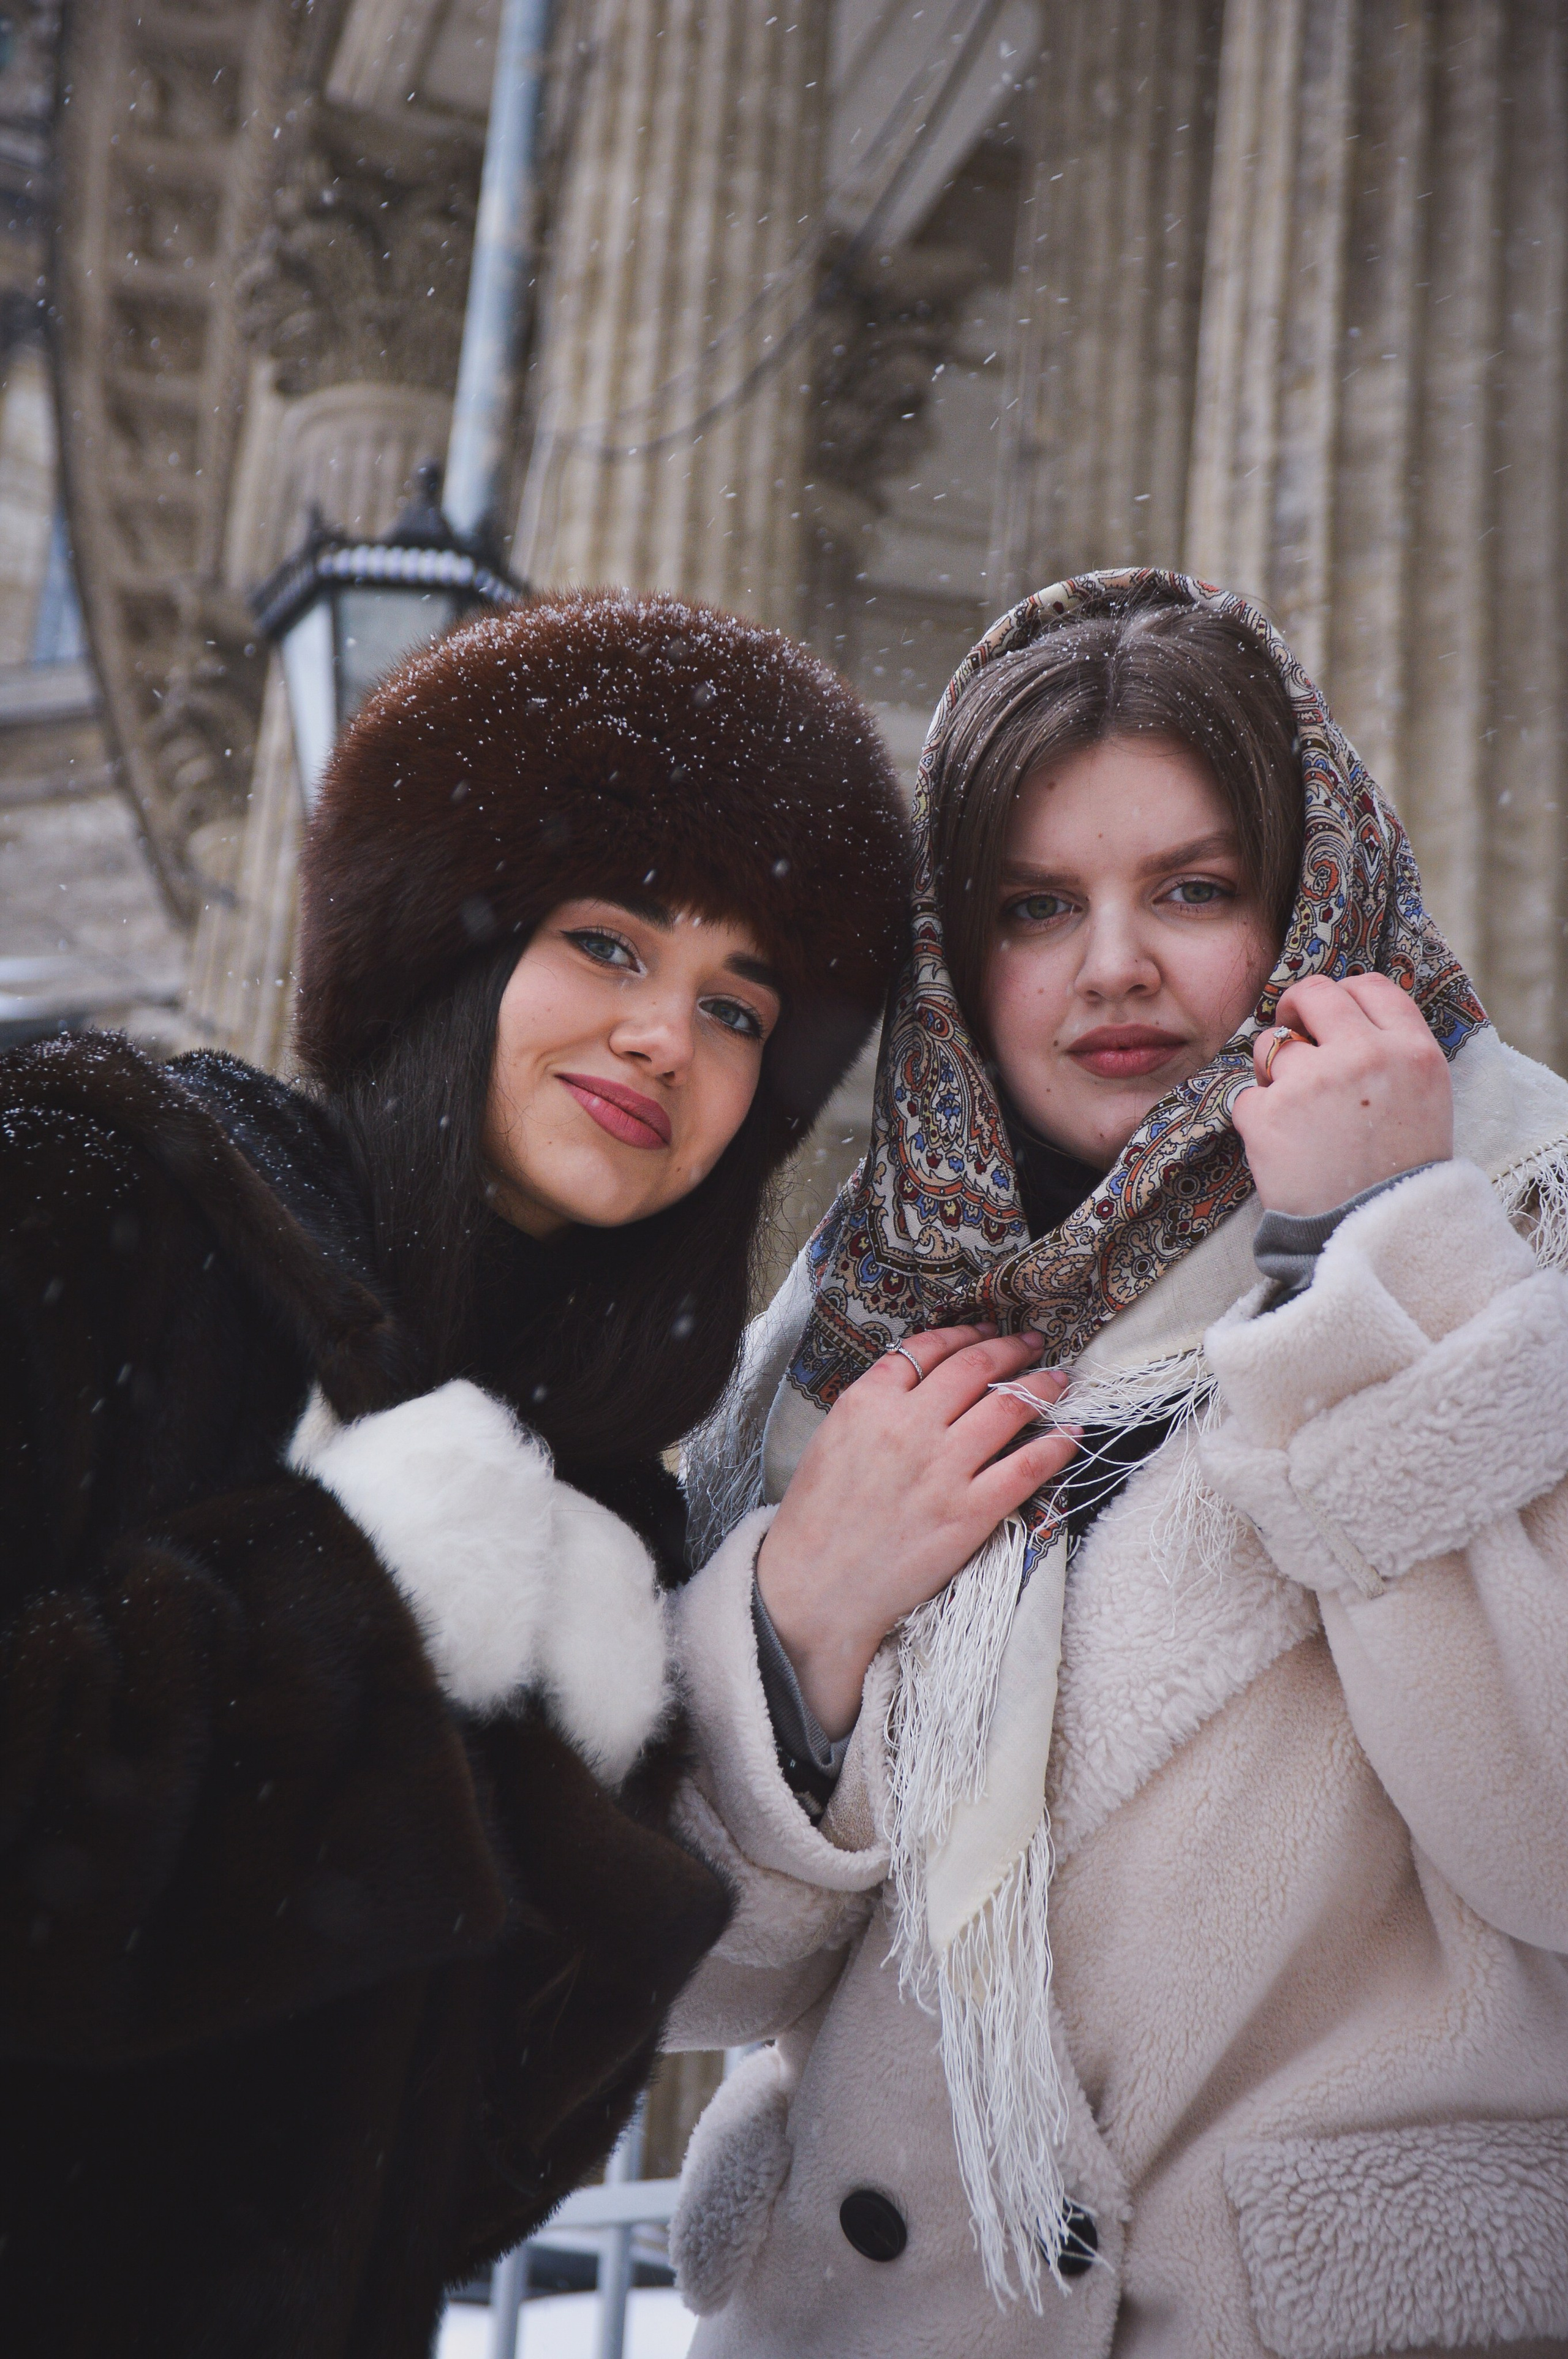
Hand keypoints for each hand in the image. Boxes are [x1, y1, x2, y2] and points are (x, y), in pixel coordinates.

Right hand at [756, 1327, 1078, 1737]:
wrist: (816, 1587)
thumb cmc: (818, 1519)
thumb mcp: (832, 1439)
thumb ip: (875, 1404)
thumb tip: (922, 1385)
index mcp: (869, 1402)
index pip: (929, 1348)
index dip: (966, 1334)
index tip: (985, 1332)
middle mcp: (910, 1425)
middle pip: (975, 1367)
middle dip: (1010, 1349)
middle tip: (1030, 1344)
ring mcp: (943, 1467)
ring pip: (1007, 1407)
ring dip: (1040, 1386)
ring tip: (1057, 1378)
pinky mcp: (970, 1511)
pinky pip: (1026, 1466)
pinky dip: (1055, 1445)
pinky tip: (1070, 1433)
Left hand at [1233, 973, 1452, 1217]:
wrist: (1378, 1238)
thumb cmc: (1399, 1175)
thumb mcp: (1424, 1101)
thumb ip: (1392, 1053)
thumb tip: (1344, 1016)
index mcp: (1413, 1051)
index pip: (1370, 986)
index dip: (1343, 995)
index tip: (1328, 1016)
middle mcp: (1365, 1056)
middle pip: (1315, 994)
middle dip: (1296, 1009)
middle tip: (1293, 1034)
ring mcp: (1313, 1081)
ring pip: (1270, 1043)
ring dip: (1273, 1070)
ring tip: (1297, 1113)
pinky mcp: (1268, 1113)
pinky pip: (1246, 1095)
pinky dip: (1256, 1119)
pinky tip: (1283, 1148)